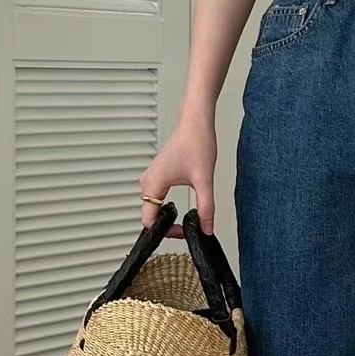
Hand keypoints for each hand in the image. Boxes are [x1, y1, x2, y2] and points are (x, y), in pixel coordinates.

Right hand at [139, 109, 217, 236]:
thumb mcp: (204, 180)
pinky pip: (156, 198)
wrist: (196, 123)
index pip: (149, 221)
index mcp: (153, 184)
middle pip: (149, 216)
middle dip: (167, 226)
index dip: (165, 232)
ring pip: (152, 207)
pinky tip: (180, 208)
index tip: (183, 231)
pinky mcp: (158, 174)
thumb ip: (206, 208)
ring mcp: (151, 177)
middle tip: (187, 229)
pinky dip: (166, 206)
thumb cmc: (196, 143)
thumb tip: (206, 228)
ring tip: (185, 220)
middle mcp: (148, 181)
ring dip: (166, 217)